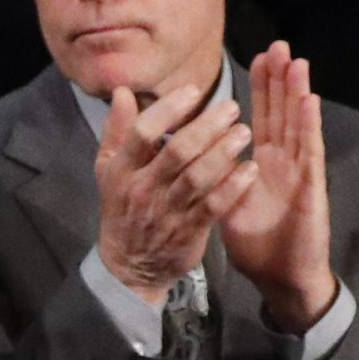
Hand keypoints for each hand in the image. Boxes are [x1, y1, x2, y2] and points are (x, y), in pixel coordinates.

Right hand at [94, 83, 253, 303]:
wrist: (130, 268)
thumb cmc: (123, 210)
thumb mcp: (109, 170)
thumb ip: (117, 131)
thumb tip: (123, 92)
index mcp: (122, 171)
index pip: (143, 133)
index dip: (169, 109)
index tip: (193, 91)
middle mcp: (144, 190)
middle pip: (178, 152)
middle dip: (208, 126)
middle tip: (232, 109)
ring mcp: (167, 213)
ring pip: (198, 177)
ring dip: (224, 153)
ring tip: (244, 133)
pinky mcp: (189, 232)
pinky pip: (214, 206)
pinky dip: (233, 187)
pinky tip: (249, 170)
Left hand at [219, 43, 336, 334]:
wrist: (282, 279)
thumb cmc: (258, 247)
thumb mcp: (228, 207)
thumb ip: (214, 179)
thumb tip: (192, 159)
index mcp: (264, 165)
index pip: (262, 118)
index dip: (261, 90)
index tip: (256, 58)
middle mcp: (284, 163)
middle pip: (282, 113)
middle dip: (280, 79)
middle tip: (278, 45)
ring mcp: (300, 173)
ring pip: (298, 125)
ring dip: (297, 92)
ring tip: (295, 60)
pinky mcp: (310, 189)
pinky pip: (310, 153)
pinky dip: (309, 126)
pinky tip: (309, 101)